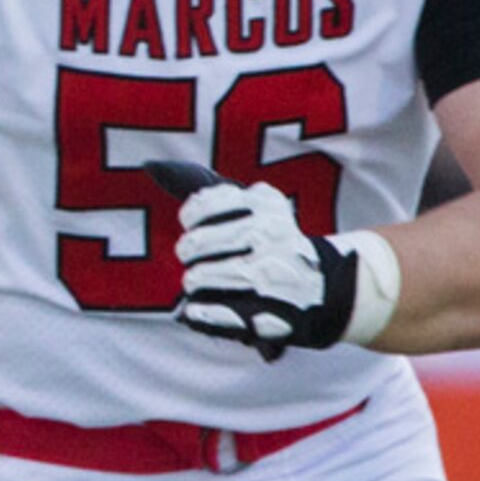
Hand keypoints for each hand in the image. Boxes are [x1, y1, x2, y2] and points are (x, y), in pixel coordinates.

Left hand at [153, 161, 357, 361]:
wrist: (327, 287)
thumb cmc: (274, 242)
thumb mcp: (256, 207)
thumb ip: (211, 192)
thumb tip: (152, 167)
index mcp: (265, 204)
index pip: (201, 206)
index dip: (191, 218)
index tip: (195, 224)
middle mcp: (270, 236)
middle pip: (196, 244)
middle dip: (189, 251)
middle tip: (194, 256)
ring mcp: (271, 276)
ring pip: (202, 276)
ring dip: (194, 280)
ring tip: (200, 280)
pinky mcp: (269, 313)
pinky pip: (216, 312)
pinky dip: (200, 311)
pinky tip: (196, 309)